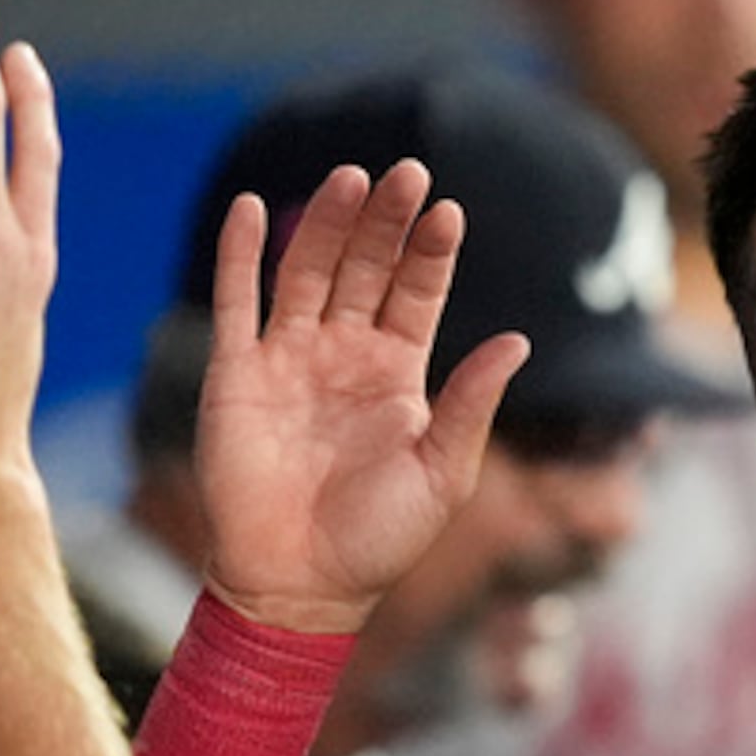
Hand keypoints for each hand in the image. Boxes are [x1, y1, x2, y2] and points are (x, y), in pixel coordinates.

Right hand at [190, 161, 527, 635]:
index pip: (417, 293)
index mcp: (398, 374)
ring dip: (325, 223)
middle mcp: (344, 355)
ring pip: (307, 272)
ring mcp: (288, 359)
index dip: (431, 253)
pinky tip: (248, 206)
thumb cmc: (379, 538)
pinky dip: (238, 254)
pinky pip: (236, 302)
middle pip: (366, 268)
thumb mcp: (443, 471)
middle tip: (406, 171)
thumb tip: (519, 340)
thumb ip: (472, 403)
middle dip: (384, 221)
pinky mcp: (237, 374)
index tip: (448, 211)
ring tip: (349, 176)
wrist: (300, 585)